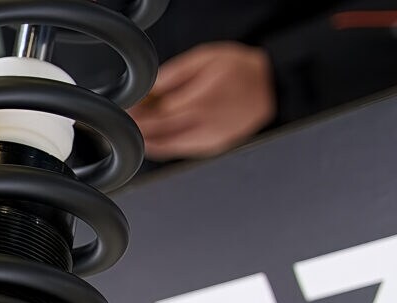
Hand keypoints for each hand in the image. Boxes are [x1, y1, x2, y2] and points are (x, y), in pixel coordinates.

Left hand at [130, 42, 275, 160]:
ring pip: (167, 147)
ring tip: (135, 130)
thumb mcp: (205, 58)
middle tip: (124, 121)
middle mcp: (203, 125)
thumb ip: (174, 74)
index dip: (137, 114)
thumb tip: (148, 87)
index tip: (125, 109)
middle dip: (137, 128)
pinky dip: (163, 146)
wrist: (272, 87)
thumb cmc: (240, 69)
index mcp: (199, 101)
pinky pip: (180, 150)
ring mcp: (208, 140)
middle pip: (158, 132)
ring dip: (146, 140)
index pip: (156, 113)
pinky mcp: (212, 147)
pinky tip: (153, 139)